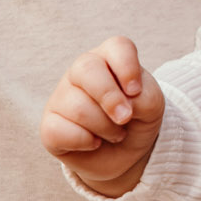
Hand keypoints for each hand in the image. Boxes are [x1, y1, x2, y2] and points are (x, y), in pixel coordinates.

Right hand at [38, 36, 163, 195]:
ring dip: (106, 127)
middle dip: (110, 98)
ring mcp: (61, 96)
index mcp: (109, 57)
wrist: (126, 153)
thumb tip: (120, 109)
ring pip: (78, 108)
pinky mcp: (49, 125)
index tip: (136, 91)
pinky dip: (85, 142)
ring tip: (115, 133)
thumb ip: (143, 99)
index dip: (128, 69)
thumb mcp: (151, 105)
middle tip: (125, 118)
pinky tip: (93, 142)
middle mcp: (81, 71)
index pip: (117, 47)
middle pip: (87, 69)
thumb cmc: (137, 119)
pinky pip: (59, 131)